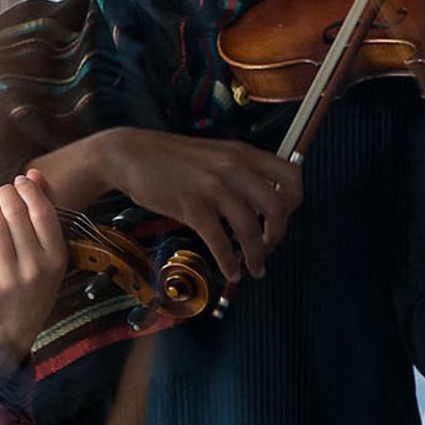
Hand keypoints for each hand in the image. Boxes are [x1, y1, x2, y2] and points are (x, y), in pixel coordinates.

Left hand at [0, 172, 70, 363]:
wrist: (12, 328)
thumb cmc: (33, 283)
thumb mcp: (49, 252)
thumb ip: (46, 210)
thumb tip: (34, 174)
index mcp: (56, 258)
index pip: (42, 211)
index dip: (27, 190)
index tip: (19, 182)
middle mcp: (34, 270)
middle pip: (14, 214)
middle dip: (4, 194)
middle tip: (0, 193)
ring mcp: (8, 280)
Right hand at [106, 129, 303, 281]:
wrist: (130, 154)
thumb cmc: (171, 159)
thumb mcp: (214, 155)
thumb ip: (239, 173)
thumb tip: (260, 204)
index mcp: (243, 154)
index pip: (291, 176)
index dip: (294, 202)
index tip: (283, 218)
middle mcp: (233, 167)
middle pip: (277, 207)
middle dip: (278, 234)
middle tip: (269, 246)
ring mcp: (213, 186)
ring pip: (250, 229)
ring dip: (256, 256)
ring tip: (254, 269)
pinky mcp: (192, 205)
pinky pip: (220, 241)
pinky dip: (229, 262)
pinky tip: (231, 271)